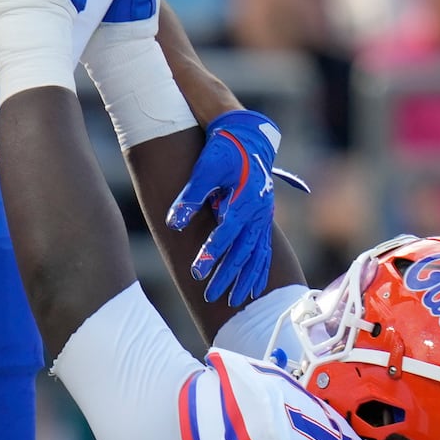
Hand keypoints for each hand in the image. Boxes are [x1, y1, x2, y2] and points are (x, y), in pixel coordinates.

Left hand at [167, 109, 309, 307]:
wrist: (248, 137)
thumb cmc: (224, 150)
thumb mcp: (205, 168)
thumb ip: (190, 196)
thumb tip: (173, 223)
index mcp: (243, 200)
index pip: (227, 233)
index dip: (212, 253)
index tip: (197, 272)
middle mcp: (257, 213)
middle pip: (243, 251)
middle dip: (227, 275)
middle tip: (210, 295)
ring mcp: (263, 218)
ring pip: (257, 255)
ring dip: (245, 279)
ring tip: (234, 301)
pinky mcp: (263, 221)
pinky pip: (265, 252)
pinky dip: (259, 271)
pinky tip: (253, 289)